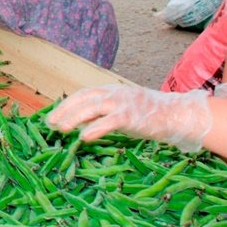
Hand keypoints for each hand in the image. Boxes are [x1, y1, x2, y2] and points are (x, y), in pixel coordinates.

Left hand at [46, 84, 212, 151]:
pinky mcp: (132, 116)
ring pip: (93, 107)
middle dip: (65, 110)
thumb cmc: (146, 114)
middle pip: (84, 98)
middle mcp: (114, 93)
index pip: (82, 94)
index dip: (66, 105)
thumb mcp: (119, 110)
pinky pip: (110, 121)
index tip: (52, 117)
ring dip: (75, 117)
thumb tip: (77, 122)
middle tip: (51, 124)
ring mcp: (123, 103)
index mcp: (110, 90)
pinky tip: (84, 136)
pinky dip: (96, 128)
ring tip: (62, 129)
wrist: (175, 114)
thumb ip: (100, 113)